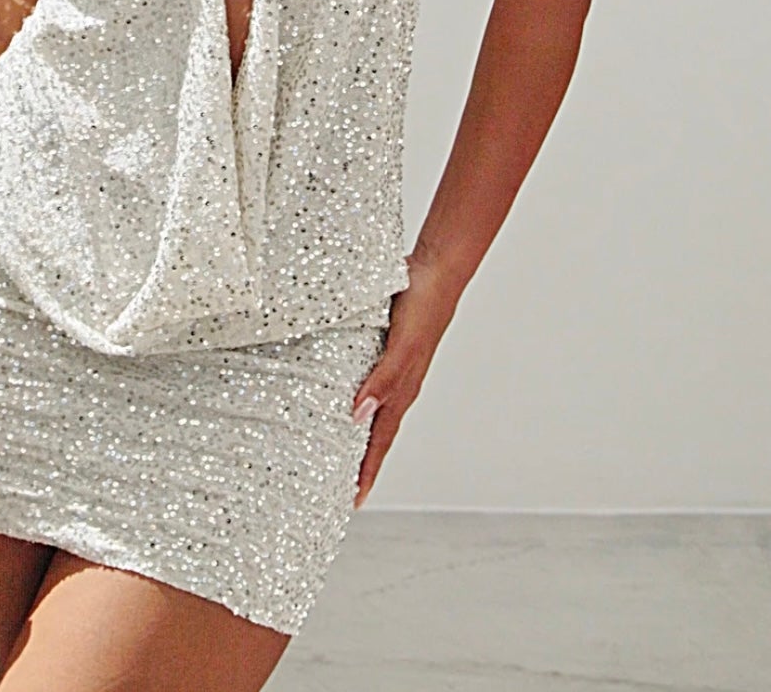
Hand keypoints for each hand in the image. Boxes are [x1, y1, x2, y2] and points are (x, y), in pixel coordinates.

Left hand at [350, 249, 463, 509]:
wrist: (436, 269)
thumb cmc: (423, 306)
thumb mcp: (401, 345)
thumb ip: (382, 380)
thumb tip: (356, 416)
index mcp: (403, 390)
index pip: (380, 441)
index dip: (367, 471)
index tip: (352, 501)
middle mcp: (399, 383)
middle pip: (375, 432)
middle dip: (360, 461)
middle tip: (338, 486)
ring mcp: (393, 365)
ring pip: (371, 407)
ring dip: (355, 430)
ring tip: (334, 448)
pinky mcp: (385, 345)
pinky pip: (368, 380)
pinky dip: (355, 396)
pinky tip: (338, 391)